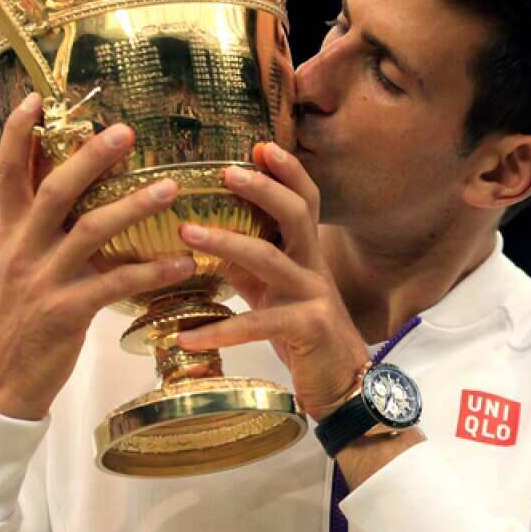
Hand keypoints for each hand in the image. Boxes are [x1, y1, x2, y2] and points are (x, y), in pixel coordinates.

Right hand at [0, 93, 197, 419]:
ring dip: (133, 206)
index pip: (6, 174)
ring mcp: (43, 280)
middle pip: (54, 191)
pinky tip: (184, 263)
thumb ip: (36, 229)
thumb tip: (63, 186)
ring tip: (171, 188)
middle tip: (126, 131)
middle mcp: (22, 250)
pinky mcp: (66, 312)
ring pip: (90, 231)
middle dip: (89, 157)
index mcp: (8, 234)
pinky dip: (153, 271)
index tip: (36, 99)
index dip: (18, 135)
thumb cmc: (17, 321)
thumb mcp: (15, 267)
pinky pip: (116, 283)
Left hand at [176, 142, 369, 421]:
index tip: (259, 145)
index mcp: (307, 254)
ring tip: (186, 233)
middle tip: (224, 171)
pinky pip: (259, 324)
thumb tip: (206, 234)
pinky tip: (187, 337)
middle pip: (297, 214)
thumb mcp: (273, 293)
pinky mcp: (309, 329)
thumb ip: (247, 264)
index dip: (287, 172)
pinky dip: (220, 330)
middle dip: (263, 189)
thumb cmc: (305, 334)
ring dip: (226, 242)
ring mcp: (314, 296)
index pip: (305, 201)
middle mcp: (314, 267)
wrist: (344, 386)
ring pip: (271, 259)